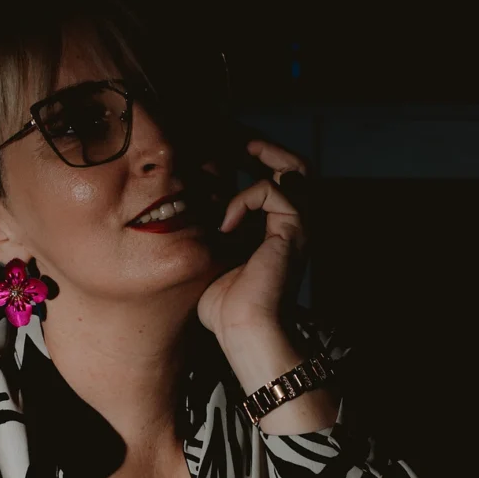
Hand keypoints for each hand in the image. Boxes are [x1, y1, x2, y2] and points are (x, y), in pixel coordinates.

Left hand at [196, 139, 308, 344]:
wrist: (244, 331)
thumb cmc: (224, 306)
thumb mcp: (210, 256)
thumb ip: (207, 229)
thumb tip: (181, 205)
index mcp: (277, 229)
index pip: (274, 177)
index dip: (250, 158)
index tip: (215, 153)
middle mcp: (293, 223)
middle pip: (294, 165)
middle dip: (262, 148)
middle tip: (230, 146)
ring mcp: (298, 226)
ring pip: (294, 168)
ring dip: (260, 160)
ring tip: (231, 171)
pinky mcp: (294, 231)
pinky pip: (272, 190)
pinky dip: (244, 199)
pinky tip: (226, 225)